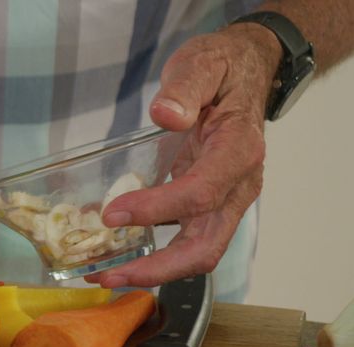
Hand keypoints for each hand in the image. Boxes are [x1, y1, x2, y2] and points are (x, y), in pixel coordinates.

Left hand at [87, 23, 282, 288]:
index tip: (112, 214)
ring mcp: (228, 200)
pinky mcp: (211, 205)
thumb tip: (166, 114)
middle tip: (108, 275)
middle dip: (158, 268)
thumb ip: (186, 88)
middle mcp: (239, 185)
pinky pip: (186, 239)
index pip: (201, 193)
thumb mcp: (204, 63)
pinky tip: (115, 254)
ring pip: (198, 251)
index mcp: (238, 150)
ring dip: (153, 271)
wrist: (248, 71)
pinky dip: (154, 254)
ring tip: (105, 275)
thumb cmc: (223, 68)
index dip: (157, 209)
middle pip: (206, 245)